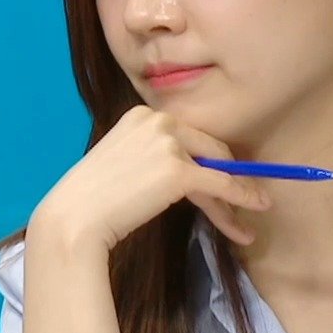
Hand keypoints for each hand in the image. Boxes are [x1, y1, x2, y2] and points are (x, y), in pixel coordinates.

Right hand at [30, 104, 271, 251]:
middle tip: (241, 203)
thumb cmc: (91, 199)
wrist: (74, 218)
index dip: (209, 162)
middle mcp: (159, 120)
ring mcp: (169, 143)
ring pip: (217, 169)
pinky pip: (222, 183)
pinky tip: (258, 206)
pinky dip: (243, 195)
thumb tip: (189, 175)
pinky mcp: (179, 170)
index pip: (189, 137)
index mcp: (143, 115)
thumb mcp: (123, 163)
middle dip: (227, 178)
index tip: (222, 181)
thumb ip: (153, 158)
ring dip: (235, 196)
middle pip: (209, 149)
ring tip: (249, 217)